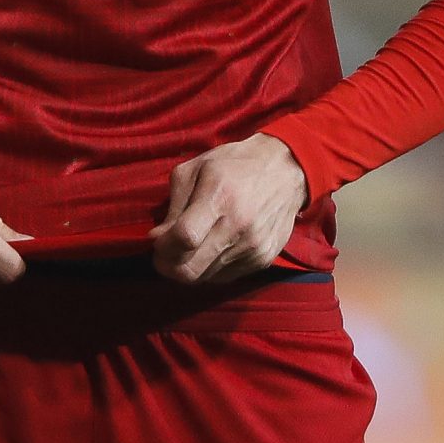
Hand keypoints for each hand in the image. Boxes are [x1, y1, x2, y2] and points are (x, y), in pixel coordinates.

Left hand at [152, 134, 309, 284]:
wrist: (286, 170)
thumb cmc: (234, 164)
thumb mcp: (195, 169)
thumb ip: (174, 205)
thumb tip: (157, 239)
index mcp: (219, 198)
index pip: (185, 238)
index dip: (162, 247)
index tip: (156, 242)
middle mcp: (239, 228)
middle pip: (192, 269)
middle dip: (168, 266)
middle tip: (163, 255)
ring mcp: (254, 248)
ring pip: (206, 277)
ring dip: (189, 266)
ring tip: (189, 248)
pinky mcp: (264, 260)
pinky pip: (225, 277)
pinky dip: (210, 268)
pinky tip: (210, 249)